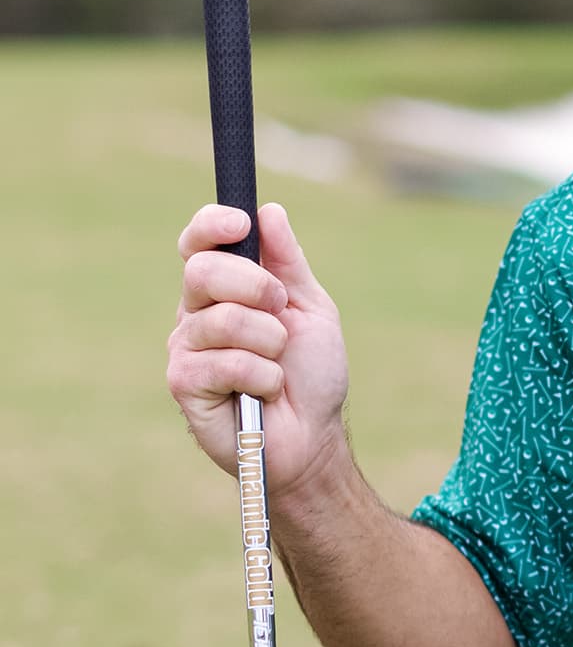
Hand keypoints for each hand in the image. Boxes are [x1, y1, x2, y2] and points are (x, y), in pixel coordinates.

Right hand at [166, 201, 351, 496]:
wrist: (315, 436)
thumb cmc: (311, 374)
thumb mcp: (311, 309)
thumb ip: (288, 263)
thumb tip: (269, 210)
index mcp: (223, 290)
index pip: (198, 244)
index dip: (210, 226)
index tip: (240, 223)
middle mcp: (195, 314)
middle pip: (202, 271)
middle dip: (257, 287)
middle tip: (281, 311)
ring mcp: (185, 348)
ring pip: (223, 319)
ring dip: (270, 341)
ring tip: (278, 363)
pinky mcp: (184, 384)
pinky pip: (225, 362)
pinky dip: (263, 376)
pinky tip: (266, 391)